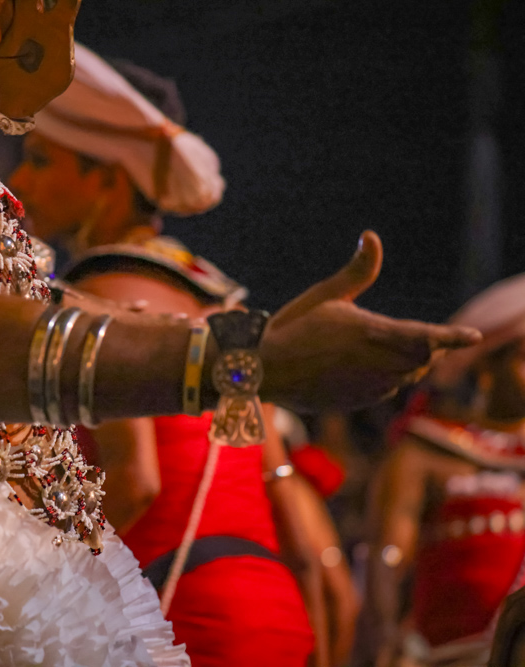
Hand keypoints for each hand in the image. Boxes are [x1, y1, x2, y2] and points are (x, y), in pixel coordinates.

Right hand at [260, 231, 480, 412]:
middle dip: (424, 348)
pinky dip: (382, 378)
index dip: (452, 337)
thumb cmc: (293, 328)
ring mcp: (369, 387)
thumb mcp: (326, 295)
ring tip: (372, 352)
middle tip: (419, 338)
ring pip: (405, 376)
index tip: (474, 336)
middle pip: (421, 358)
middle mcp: (377, 364)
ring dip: (403, 364)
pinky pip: (385, 389)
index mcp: (372, 333)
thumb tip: (371, 236)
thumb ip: (358, 270)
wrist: (263, 371)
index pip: (426, 336)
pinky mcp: (360, 402)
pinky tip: (355, 368)